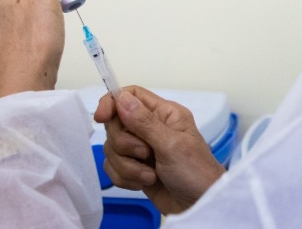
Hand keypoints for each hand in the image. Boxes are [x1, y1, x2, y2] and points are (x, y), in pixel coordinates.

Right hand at [94, 86, 225, 214]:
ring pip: (113, 148)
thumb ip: (144, 122)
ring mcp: (142, 149)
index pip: (131, 95)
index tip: (102, 118)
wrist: (200, 205)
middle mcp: (151, 128)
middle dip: (125, 144)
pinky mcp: (135, 169)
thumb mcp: (172, 145)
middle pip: (116, 123)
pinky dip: (125, 177)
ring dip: (128, 166)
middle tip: (146, 154)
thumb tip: (120, 98)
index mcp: (164, 113)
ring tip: (151, 175)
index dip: (112, 102)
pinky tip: (144, 183)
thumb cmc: (195, 172)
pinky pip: (114, 167)